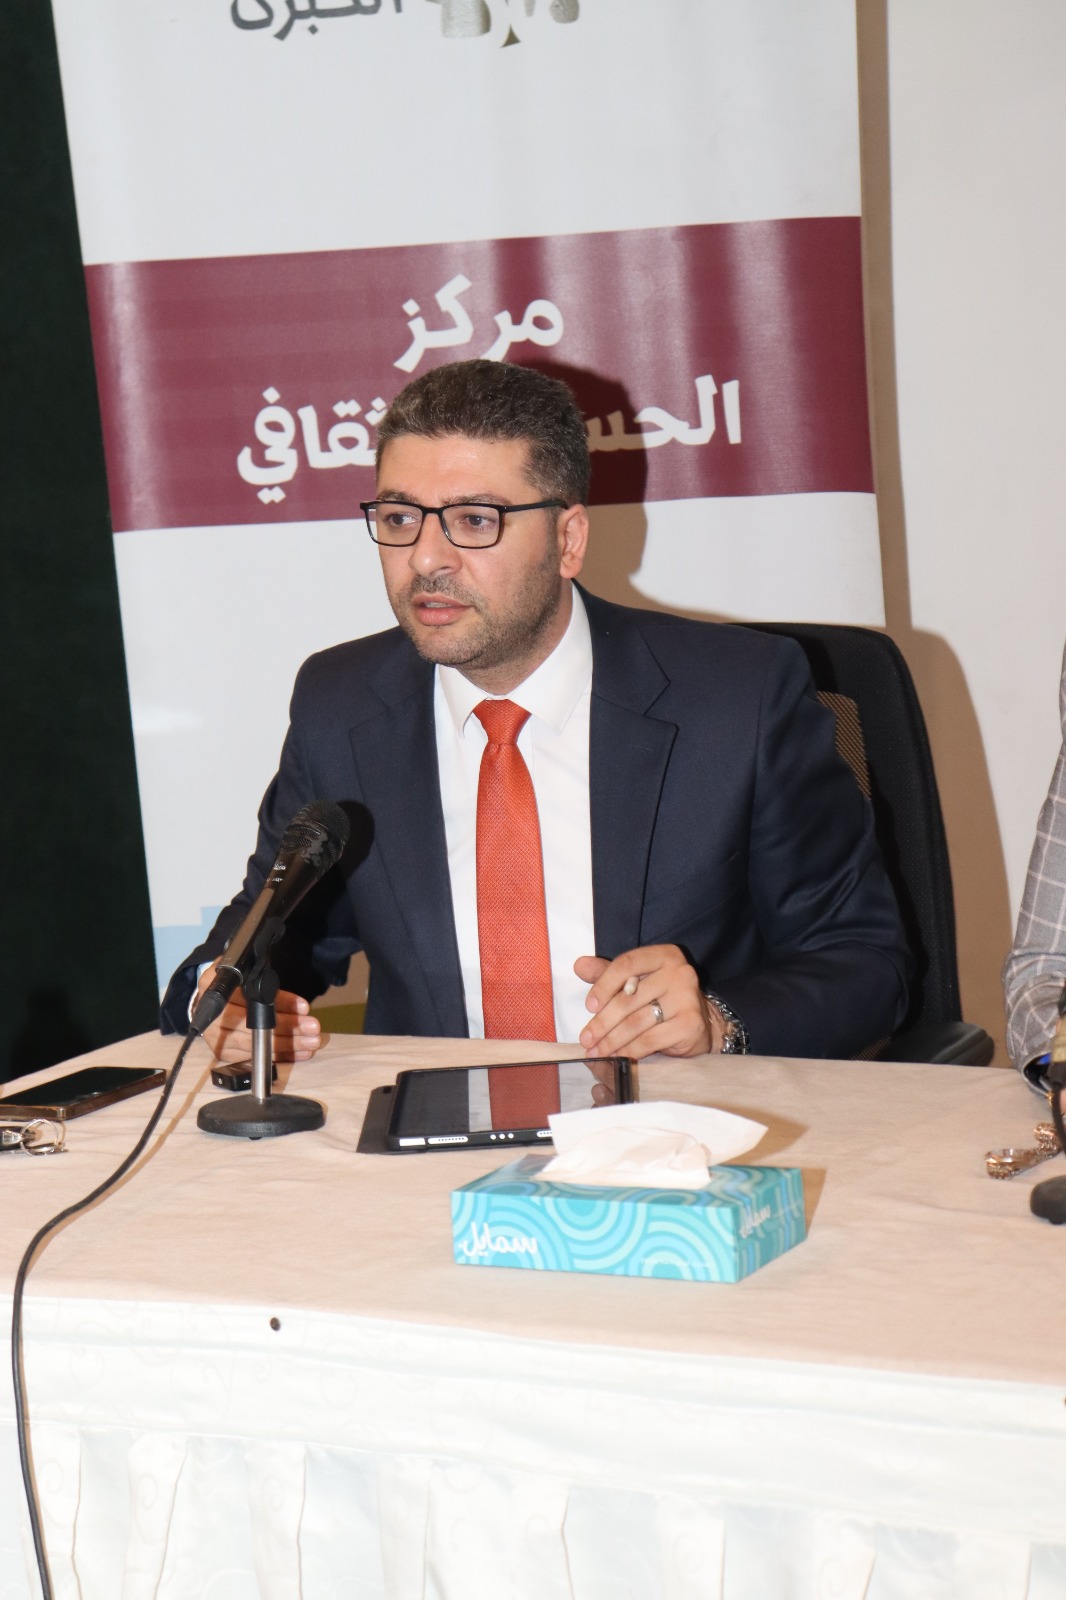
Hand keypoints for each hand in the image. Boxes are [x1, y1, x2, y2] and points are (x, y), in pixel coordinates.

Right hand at [194, 961, 323, 1063]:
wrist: (208, 1002)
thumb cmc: (232, 986)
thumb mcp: (243, 973)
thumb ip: (258, 975)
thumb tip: (287, 994)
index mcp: (215, 988)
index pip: (254, 997)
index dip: (281, 1003)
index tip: (304, 1007)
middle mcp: (212, 1015)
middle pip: (256, 1024)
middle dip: (289, 1026)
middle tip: (314, 1028)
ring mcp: (215, 1037)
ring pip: (257, 1044)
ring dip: (288, 1044)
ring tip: (312, 1042)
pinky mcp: (222, 1053)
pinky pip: (255, 1058)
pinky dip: (280, 1057)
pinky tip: (299, 1053)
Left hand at [574, 945, 723, 1060]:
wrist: (698, 1024)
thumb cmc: (660, 999)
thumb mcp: (635, 981)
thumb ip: (607, 972)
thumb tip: (579, 965)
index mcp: (664, 955)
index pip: (627, 964)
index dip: (604, 985)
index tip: (588, 1006)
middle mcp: (679, 972)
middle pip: (630, 998)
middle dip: (603, 1021)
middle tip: (586, 1038)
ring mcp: (687, 998)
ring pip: (637, 1021)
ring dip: (612, 1040)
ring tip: (595, 1051)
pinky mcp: (690, 1024)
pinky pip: (650, 1040)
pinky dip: (629, 1050)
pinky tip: (616, 1057)